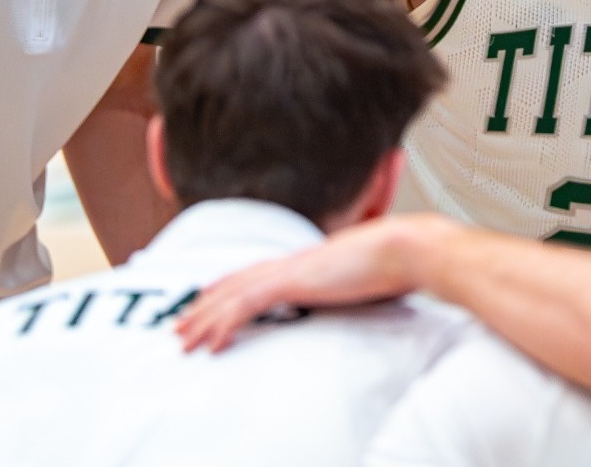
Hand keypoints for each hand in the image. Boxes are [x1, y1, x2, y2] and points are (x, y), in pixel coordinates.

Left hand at [177, 215, 448, 351]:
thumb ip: (351, 283)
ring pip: (233, 296)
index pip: (257, 272)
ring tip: (184, 340)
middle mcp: (293, 261)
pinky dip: (226, 324)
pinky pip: (248, 306)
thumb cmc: (399, 262)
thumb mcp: (368, 277)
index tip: (207, 296)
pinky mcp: (293, 282)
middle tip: (180, 324)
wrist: (409, 248)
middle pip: (236, 282)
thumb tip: (356, 291)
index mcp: (308, 260)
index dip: (229, 285)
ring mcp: (291, 269)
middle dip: (204, 305)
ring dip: (205, 320)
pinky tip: (213, 343)